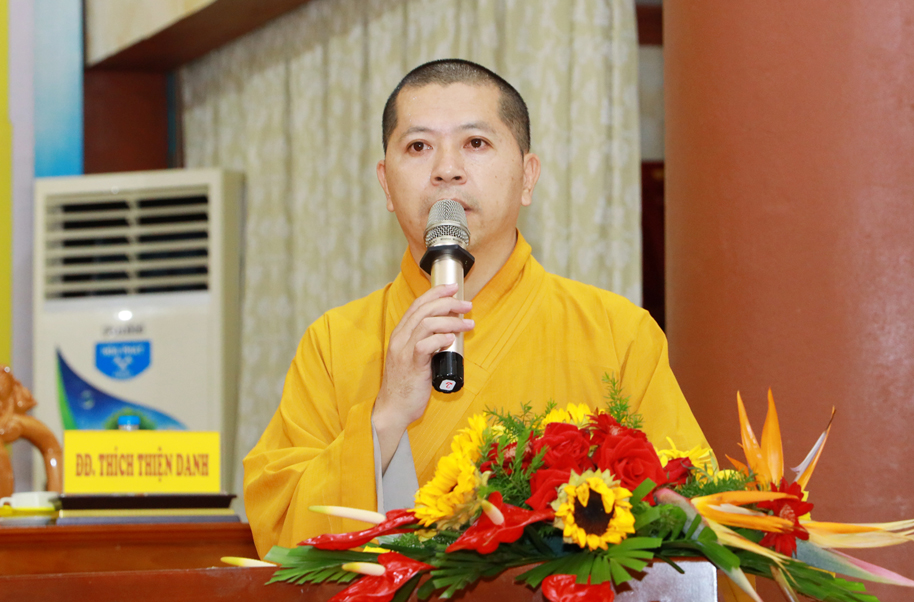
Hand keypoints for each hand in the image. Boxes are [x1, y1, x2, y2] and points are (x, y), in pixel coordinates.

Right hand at [372, 283, 473, 470]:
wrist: (393, 408)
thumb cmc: (407, 384)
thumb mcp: (414, 357)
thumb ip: (426, 343)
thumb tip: (449, 332)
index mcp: (400, 334)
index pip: (417, 305)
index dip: (436, 293)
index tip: (453, 287)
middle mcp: (400, 339)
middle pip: (423, 310)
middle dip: (448, 303)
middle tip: (467, 305)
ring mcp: (404, 352)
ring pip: (426, 324)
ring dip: (450, 320)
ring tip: (468, 323)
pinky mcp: (411, 366)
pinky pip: (424, 346)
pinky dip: (439, 338)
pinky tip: (451, 338)